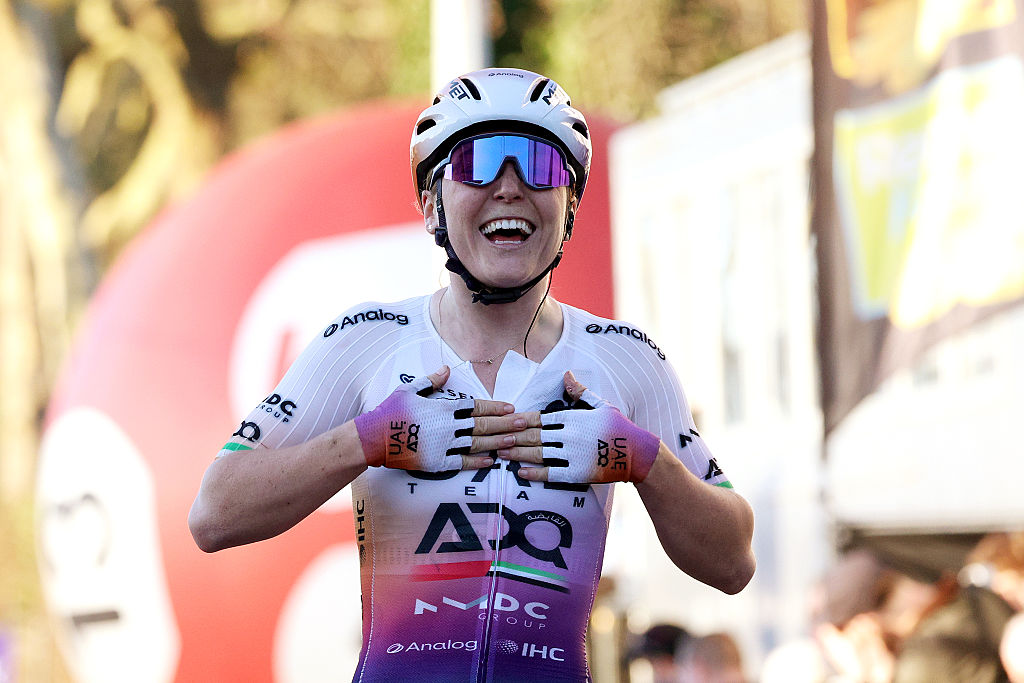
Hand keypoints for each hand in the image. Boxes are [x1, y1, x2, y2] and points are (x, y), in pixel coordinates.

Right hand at [354, 366, 524, 471]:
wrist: (373, 438)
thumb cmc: (391, 411)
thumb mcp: (410, 389)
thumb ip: (432, 381)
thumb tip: (447, 369)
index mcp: (442, 407)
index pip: (475, 406)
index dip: (494, 407)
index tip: (510, 407)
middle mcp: (447, 426)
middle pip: (482, 425)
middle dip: (505, 424)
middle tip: (523, 423)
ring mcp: (443, 445)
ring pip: (476, 443)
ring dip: (497, 442)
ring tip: (514, 441)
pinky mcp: (436, 463)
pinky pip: (462, 463)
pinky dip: (478, 462)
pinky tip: (492, 461)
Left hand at [497, 371, 660, 482]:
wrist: (637, 453)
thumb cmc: (618, 427)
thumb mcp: (601, 405)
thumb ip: (580, 392)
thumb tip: (566, 375)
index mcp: (573, 417)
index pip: (540, 418)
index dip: (521, 420)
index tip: (506, 421)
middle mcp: (569, 435)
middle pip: (534, 435)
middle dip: (512, 437)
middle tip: (495, 438)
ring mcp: (572, 455)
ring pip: (538, 453)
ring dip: (517, 454)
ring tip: (501, 454)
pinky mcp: (576, 473)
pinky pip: (550, 473)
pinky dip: (533, 472)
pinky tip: (520, 472)